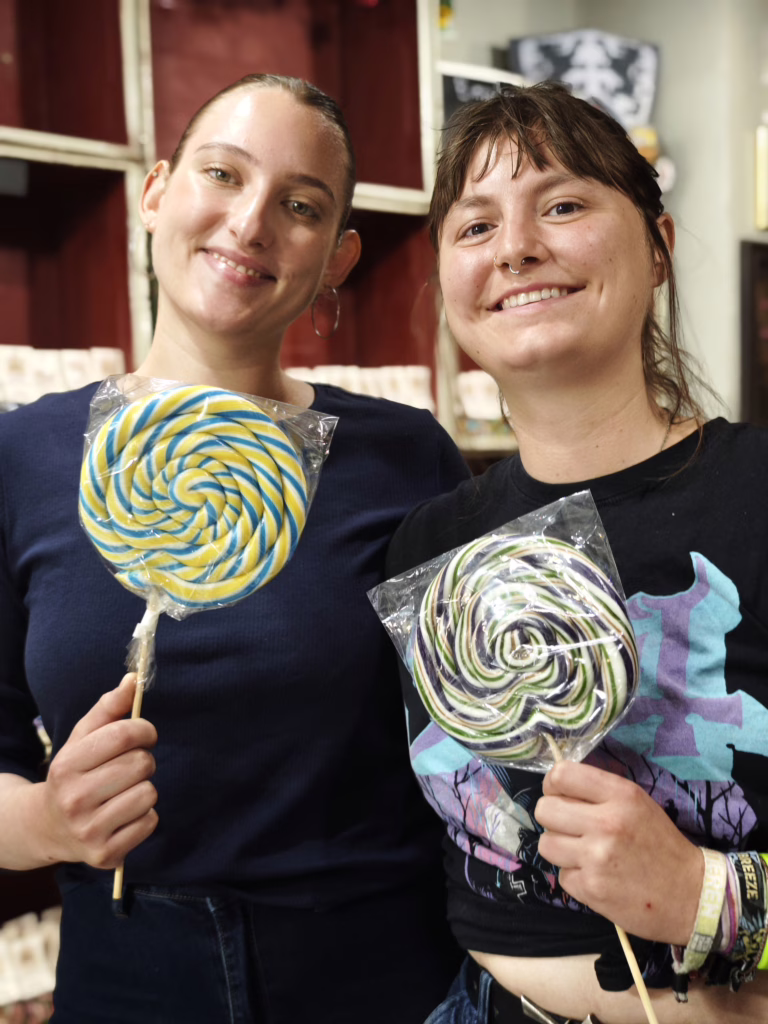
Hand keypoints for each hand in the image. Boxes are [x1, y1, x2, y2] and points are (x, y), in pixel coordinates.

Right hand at [40, 673, 157, 869]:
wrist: (47, 827)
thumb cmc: (74, 774)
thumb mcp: (82, 738)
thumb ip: (108, 707)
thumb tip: (133, 679)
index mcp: (67, 765)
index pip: (125, 734)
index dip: (145, 729)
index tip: (144, 734)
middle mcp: (74, 799)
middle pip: (142, 764)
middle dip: (143, 760)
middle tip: (128, 767)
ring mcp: (88, 830)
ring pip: (149, 794)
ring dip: (144, 788)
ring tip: (124, 791)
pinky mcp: (105, 855)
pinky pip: (150, 822)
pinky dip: (144, 816)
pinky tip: (123, 814)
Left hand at [535, 760, 703, 944]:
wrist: (692, 896)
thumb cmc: (661, 844)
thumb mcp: (637, 804)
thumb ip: (599, 792)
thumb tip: (557, 784)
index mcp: (621, 795)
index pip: (561, 775)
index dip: (552, 785)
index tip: (559, 795)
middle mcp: (606, 823)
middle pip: (544, 810)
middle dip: (552, 818)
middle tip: (569, 827)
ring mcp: (597, 858)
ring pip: (546, 844)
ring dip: (560, 849)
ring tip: (582, 853)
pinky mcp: (592, 889)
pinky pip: (562, 876)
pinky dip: (575, 877)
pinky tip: (596, 877)